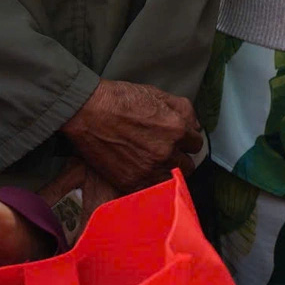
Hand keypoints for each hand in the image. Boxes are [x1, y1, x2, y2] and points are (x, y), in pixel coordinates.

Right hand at [63, 79, 202, 194]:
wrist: (88, 112)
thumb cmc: (119, 99)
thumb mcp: (157, 94)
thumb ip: (183, 110)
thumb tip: (195, 125)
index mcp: (176, 129)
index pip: (196, 143)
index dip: (187, 140)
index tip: (179, 141)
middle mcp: (166, 152)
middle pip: (188, 165)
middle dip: (180, 158)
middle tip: (167, 153)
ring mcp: (149, 169)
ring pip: (172, 180)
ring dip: (167, 172)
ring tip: (155, 164)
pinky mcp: (132, 181)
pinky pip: (153, 189)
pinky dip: (151, 183)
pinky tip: (143, 172)